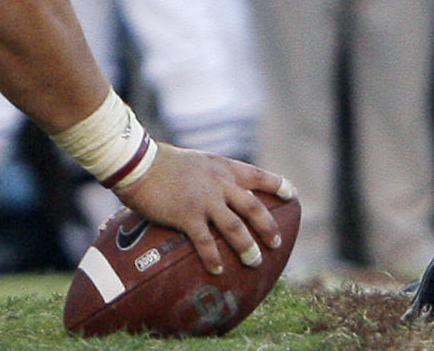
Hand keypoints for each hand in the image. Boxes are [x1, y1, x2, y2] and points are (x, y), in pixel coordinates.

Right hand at [114, 143, 295, 275]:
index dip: (278, 185)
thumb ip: (211, 176)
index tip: (293, 194)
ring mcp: (204, 199)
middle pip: (253, 207)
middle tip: (276, 243)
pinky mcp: (187, 215)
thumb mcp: (197, 162)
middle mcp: (219, 182)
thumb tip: (219, 191)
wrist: (140, 162)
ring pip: (235, 227)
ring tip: (255, 262)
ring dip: (247, 247)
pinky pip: (206, 242)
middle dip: (267, 226)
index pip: (258, 175)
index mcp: (223, 167)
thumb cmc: (163, 162)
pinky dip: (214, 257)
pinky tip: (218, 270)